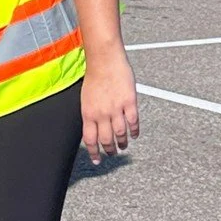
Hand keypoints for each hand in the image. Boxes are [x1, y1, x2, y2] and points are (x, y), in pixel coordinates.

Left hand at [81, 47, 139, 163]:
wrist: (105, 61)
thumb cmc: (95, 76)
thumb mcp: (86, 99)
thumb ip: (90, 115)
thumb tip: (93, 129)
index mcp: (88, 114)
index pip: (90, 140)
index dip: (94, 152)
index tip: (97, 159)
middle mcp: (101, 114)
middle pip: (106, 140)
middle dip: (109, 150)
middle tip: (113, 153)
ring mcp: (116, 109)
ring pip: (120, 134)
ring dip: (122, 143)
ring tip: (124, 146)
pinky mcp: (129, 103)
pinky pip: (133, 122)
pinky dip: (134, 131)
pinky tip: (134, 135)